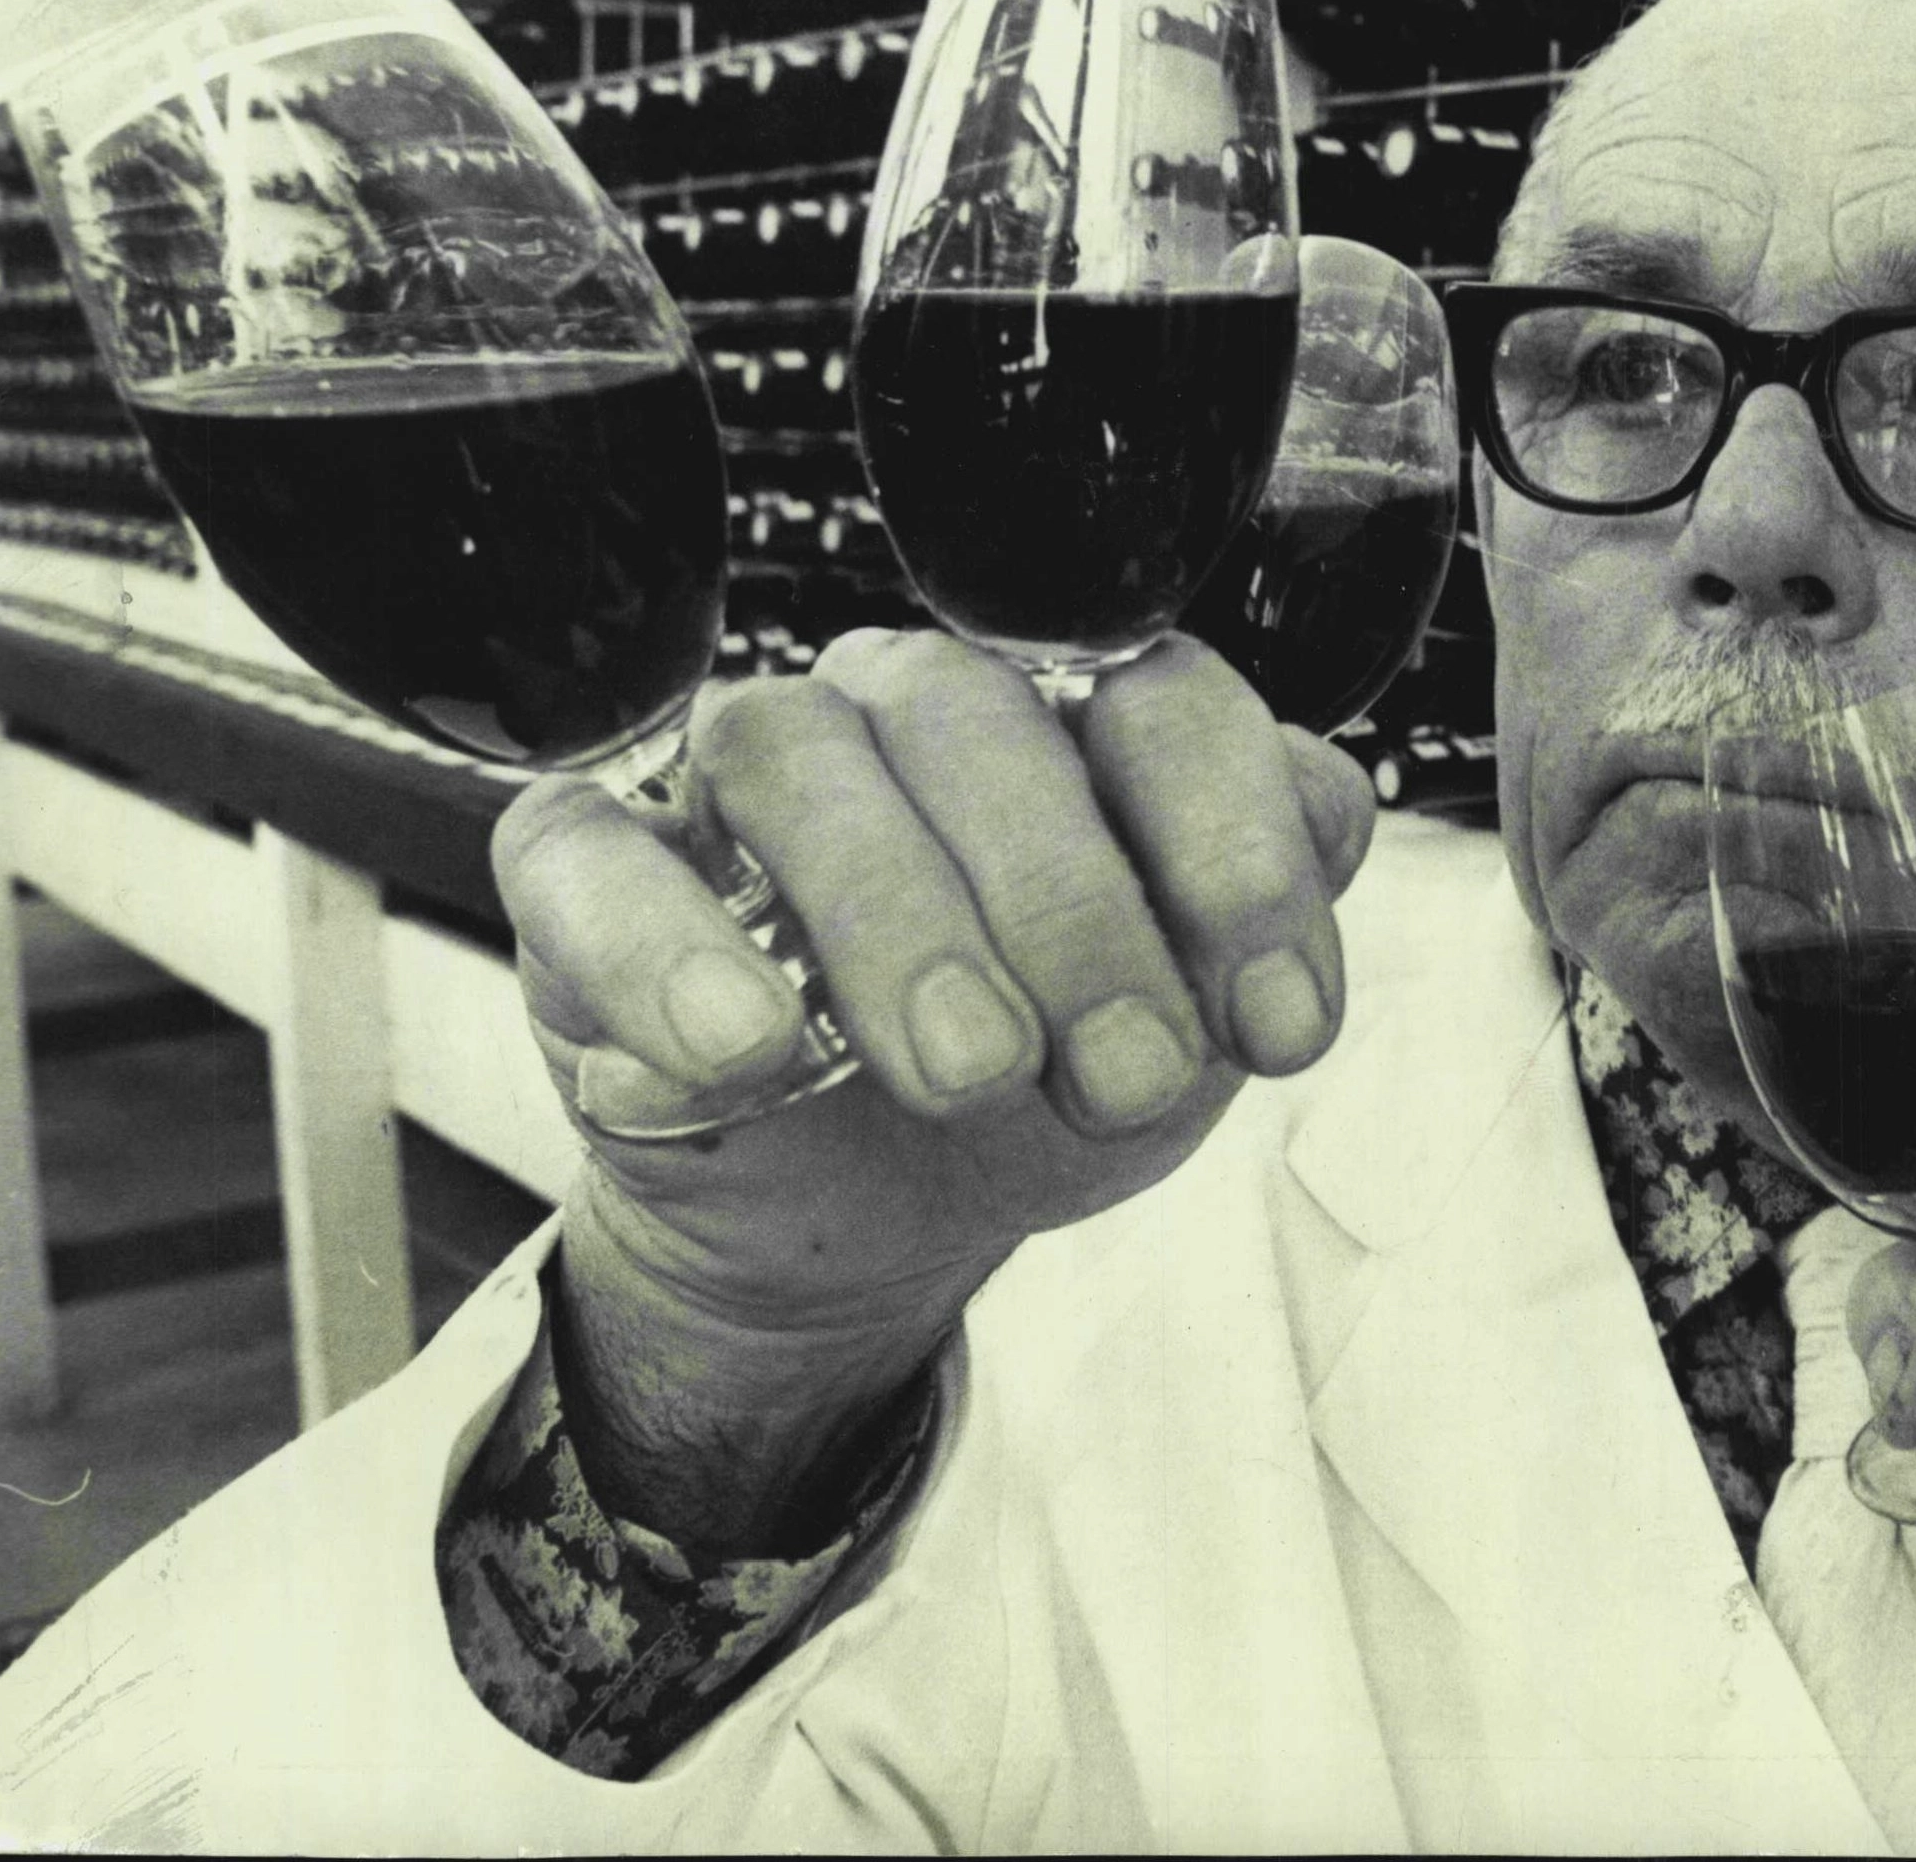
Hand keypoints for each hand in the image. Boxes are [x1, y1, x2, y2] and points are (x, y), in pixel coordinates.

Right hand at [490, 629, 1375, 1544]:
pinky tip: (744, 1049)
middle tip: (1122, 1075)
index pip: (1162, 697)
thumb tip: (1325, 821)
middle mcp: (908, 710)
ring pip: (792, 756)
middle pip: (978, 719)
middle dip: (1072, 908)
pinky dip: (663, 946)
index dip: (1233, 853)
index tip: (1278, 1031)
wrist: (876, 1218)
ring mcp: (740, 778)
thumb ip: (1266, 922)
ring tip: (964, 1072)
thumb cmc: (1046, 1076)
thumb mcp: (1188, 1029)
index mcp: (1073, 719)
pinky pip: (591, 856)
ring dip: (894, 916)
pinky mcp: (593, 871)